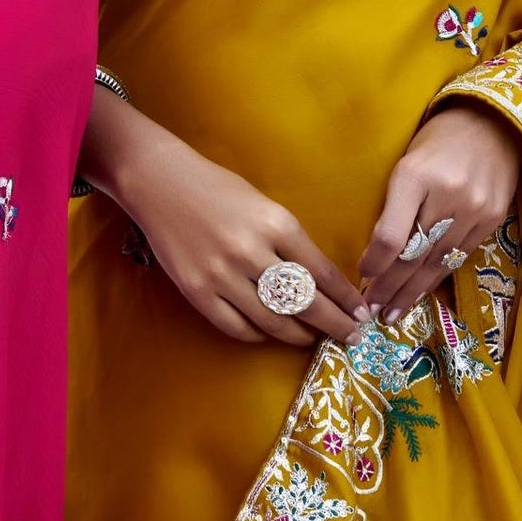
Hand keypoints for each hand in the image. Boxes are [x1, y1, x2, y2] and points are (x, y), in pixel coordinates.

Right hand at [112, 113, 364, 347]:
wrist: (160, 183)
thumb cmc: (218, 189)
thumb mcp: (265, 206)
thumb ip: (290, 242)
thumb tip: (321, 283)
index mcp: (276, 224)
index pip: (322, 273)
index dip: (346, 299)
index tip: (361, 312)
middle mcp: (251, 252)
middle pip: (305, 303)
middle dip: (335, 325)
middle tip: (352, 337)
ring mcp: (221, 275)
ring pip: (273, 322)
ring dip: (300, 335)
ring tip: (314, 337)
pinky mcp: (197, 292)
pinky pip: (237, 327)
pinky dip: (259, 335)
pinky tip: (271, 332)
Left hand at [359, 103, 521, 323]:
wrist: (492, 124)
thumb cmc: (436, 141)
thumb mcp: (405, 162)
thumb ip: (394, 203)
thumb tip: (375, 251)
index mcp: (414, 176)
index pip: (390, 236)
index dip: (373, 263)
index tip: (361, 277)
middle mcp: (446, 196)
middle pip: (413, 256)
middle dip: (389, 287)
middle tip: (372, 311)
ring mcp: (473, 210)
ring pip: (437, 263)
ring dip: (413, 292)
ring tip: (394, 312)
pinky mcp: (491, 220)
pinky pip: (458, 257)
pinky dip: (437, 277)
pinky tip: (423, 291)